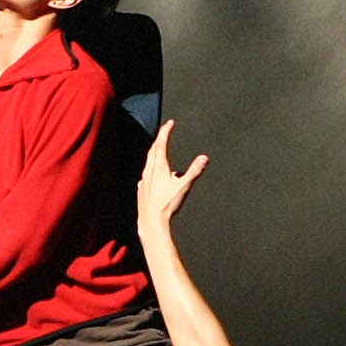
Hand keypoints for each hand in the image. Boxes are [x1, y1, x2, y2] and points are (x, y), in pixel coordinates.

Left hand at [138, 120, 207, 236]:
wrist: (151, 222)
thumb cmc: (167, 204)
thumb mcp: (184, 186)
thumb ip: (194, 171)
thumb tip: (204, 158)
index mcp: (159, 167)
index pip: (161, 143)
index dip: (165, 131)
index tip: (170, 123)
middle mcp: (149, 171)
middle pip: (153, 151)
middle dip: (159, 140)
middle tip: (164, 132)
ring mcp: (143, 181)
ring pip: (148, 162)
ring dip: (154, 153)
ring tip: (158, 150)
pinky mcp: (141, 190)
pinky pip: (145, 175)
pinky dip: (150, 169)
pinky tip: (150, 175)